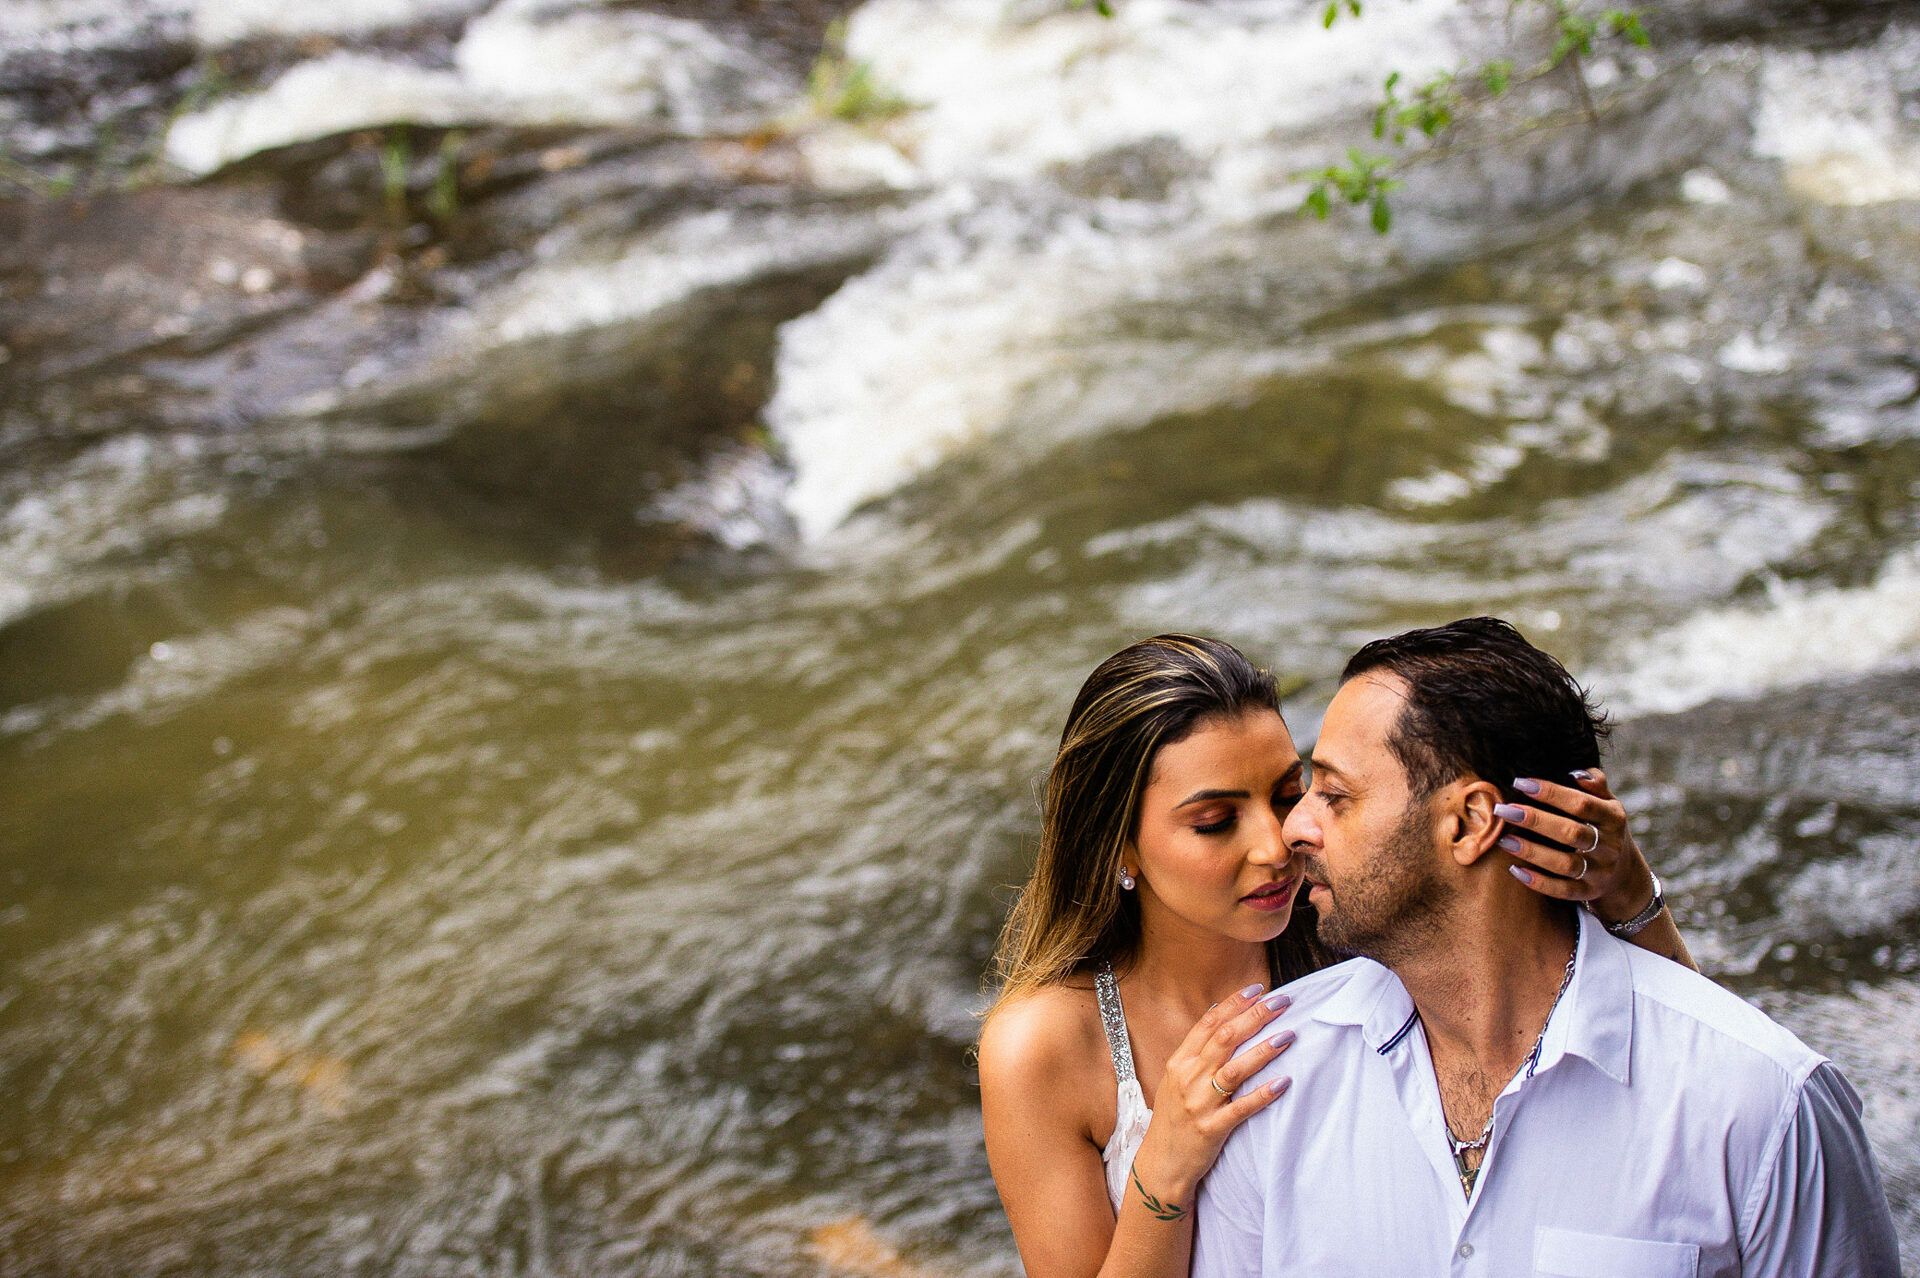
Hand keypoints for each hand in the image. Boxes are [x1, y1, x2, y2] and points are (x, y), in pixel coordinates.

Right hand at [1127, 982, 1296, 1204]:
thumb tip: (1218, 1013)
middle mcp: (1188, 1078)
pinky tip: (1283, 1083)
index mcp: (1179, 1062)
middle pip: (1224, 1039)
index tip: (1258, 989)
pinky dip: (1263, 1094)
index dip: (1234, 1004)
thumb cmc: (1173, 1118)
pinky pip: (1241, 1109)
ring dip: (1263, 1051)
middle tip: (1282, 1003)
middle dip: (1255, 1017)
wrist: (1161, 1164)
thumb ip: (1197, 1050)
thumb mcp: (1176, 1079)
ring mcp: (1199, 1104)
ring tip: (1288, 1036)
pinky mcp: (1212, 1129)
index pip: (1208, 1023)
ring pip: (1234, 1070)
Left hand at [1497, 768, 1656, 923]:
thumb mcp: (1608, 805)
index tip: (1520, 783)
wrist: (1625, 875)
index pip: (1582, 804)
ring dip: (1533, 852)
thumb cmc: (1605, 829)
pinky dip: (1539, 882)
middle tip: (1503, 810)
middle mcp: (1609, 846)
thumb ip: (1595, 785)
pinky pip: (1563, 891)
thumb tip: (1576, 771)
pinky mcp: (1588, 893)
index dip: (1551, 793)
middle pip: (1572, 833)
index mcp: (1613, 818)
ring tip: (1504, 840)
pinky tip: (1515, 870)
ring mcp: (1599, 872)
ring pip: (1565, 864)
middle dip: (1535, 821)